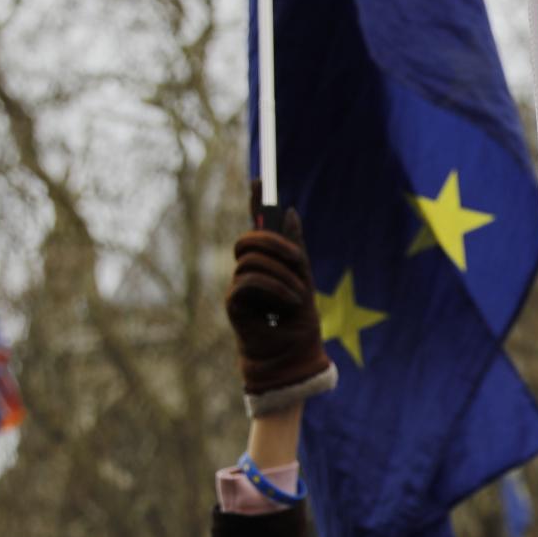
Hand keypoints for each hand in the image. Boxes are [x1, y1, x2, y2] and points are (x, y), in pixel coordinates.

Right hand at [227, 210, 333, 404]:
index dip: (255, 202)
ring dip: (283, 275)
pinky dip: (274, 289)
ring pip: (252, 260)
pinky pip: (249, 280)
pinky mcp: (233, 303)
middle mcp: (248, 272)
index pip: (257, 229)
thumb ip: (296, 249)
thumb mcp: (304, 279)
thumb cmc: (299, 324)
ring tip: (296, 296)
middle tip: (297, 260)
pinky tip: (287, 303)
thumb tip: (289, 211)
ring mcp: (238, 286)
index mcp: (267, 264)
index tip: (260, 179)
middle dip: (275, 243)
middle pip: (249, 239)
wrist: (292, 357)